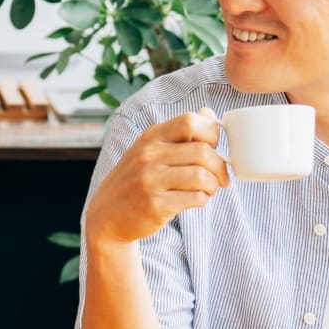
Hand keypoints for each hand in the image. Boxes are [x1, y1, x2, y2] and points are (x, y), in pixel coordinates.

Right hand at [82, 109, 229, 249]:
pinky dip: (203, 199)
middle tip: (220, 177)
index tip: (213, 148)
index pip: (190, 121)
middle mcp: (149, 155)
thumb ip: (180, 132)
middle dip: (220, 166)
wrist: (108, 214)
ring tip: (209, 189)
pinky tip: (197, 199)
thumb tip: (209, 113)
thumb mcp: (150, 149)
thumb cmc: (137, 179)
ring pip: (202, 176)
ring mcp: (150, 180)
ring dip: (213, 185)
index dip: (211, 134)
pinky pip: (195, 198)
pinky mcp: (155, 205)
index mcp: (151, 137)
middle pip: (203, 151)